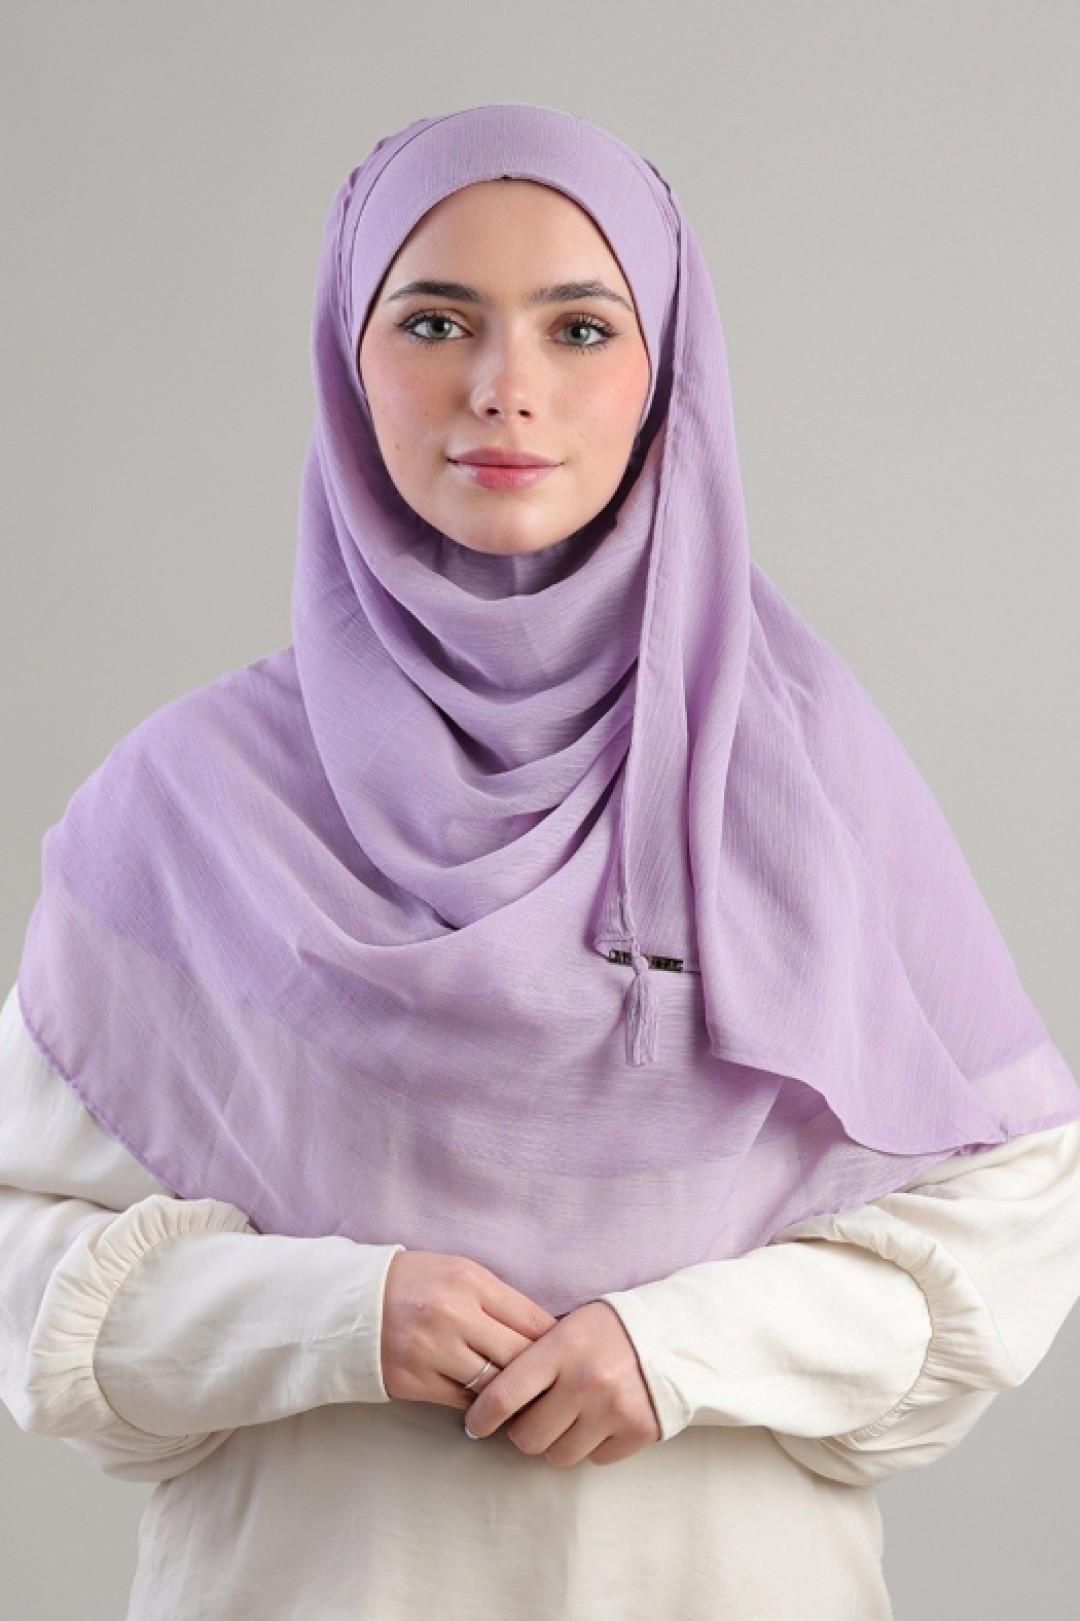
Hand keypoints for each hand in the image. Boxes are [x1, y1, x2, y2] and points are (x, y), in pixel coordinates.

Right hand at [381, 1250, 557, 1408]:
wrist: (351, 1303)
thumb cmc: (415, 1283)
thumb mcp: (458, 1273)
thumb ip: (498, 1300)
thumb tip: (546, 1334)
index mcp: (469, 1280)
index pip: (532, 1319)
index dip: (556, 1344)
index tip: (568, 1358)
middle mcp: (452, 1314)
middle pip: (519, 1355)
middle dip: (541, 1376)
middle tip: (558, 1390)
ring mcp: (431, 1350)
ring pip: (494, 1385)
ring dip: (513, 1397)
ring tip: (530, 1404)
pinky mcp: (413, 1381)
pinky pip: (464, 1402)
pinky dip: (482, 1408)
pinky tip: (492, 1409)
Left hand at [463, 1300, 661, 1466]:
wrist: (673, 1334)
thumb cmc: (607, 1329)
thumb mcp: (566, 1326)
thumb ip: (531, 1358)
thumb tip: (487, 1397)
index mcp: (562, 1347)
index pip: (504, 1395)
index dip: (481, 1417)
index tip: (475, 1424)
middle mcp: (586, 1381)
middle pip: (527, 1437)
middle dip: (523, 1430)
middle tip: (532, 1416)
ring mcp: (614, 1409)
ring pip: (558, 1455)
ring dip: (557, 1441)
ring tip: (569, 1417)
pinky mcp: (638, 1431)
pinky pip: (595, 1459)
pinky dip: (592, 1445)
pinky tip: (600, 1420)